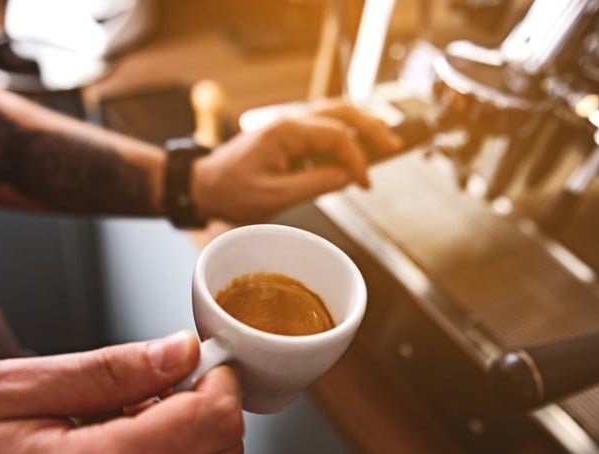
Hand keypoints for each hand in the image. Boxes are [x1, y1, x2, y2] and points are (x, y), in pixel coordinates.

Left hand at [193, 101, 403, 223]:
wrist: (203, 186)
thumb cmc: (232, 192)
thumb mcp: (275, 197)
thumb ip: (315, 185)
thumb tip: (348, 177)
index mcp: (286, 131)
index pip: (336, 137)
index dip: (357, 160)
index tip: (364, 185)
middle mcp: (289, 120)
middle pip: (341, 111)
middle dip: (371, 127)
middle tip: (394, 147)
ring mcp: (288, 125)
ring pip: (334, 114)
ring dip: (360, 127)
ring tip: (384, 143)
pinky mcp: (287, 136)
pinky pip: (322, 129)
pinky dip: (343, 137)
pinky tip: (356, 152)